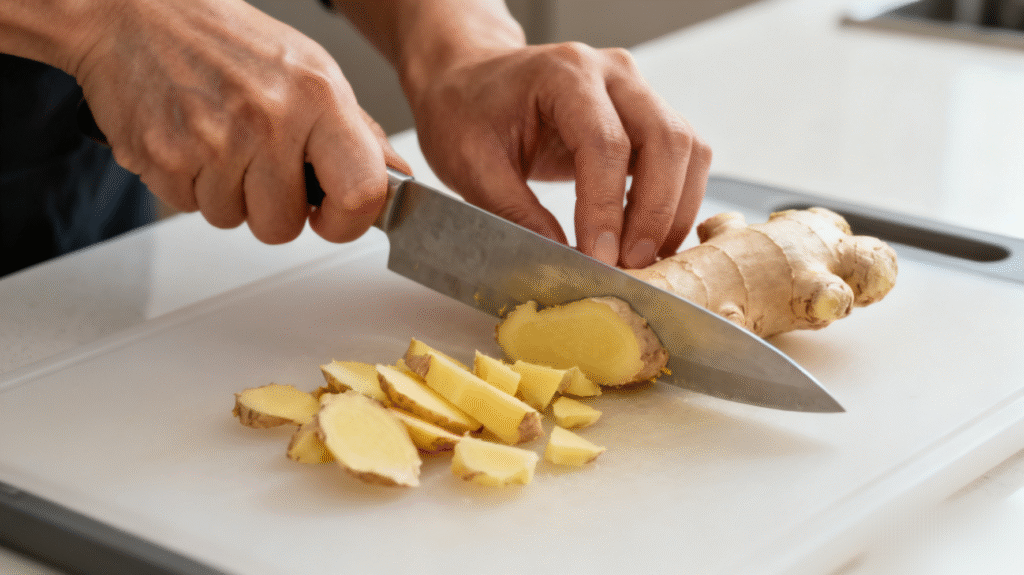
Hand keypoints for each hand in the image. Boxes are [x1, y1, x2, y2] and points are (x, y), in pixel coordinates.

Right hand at [69, 0, 409, 243]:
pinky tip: (191, 143)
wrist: (137, 15)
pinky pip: (189, 208)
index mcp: (318, 97)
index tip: (333, 216)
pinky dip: (189, 184)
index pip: (361, 193)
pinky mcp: (163, 155)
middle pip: (283, 226)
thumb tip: (397, 178)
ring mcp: (213, 140)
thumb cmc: (230, 44)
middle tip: (260, 165)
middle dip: (272, 208)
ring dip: (227, 195)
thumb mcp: (312, 72)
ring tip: (221, 143)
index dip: (348, 221)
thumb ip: (358, 132)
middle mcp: (268, 118)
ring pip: (233, 221)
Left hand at [408, 42, 710, 267]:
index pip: (605, 143)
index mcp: (564, 74)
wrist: (470, 82)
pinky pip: (682, 158)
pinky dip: (675, 202)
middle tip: (633, 266)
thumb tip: (563, 262)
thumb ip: (516, 213)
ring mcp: (635, 92)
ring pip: (687, 150)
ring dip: (674, 211)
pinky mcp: (644, 117)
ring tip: (644, 259)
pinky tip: (651, 239)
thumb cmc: (465, 112)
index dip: (607, 208)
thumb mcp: (471, 165)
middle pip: (666, 140)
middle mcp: (612, 74)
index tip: (601, 258)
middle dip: (656, 212)